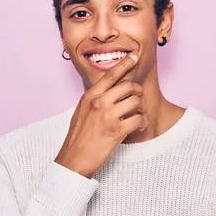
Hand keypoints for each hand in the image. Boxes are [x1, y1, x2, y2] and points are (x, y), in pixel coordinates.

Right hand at [54, 54, 148, 177]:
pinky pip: (138, 119)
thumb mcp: (81, 111)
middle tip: (138, 101)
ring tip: (139, 116)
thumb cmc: (78, 137)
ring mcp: (108, 116)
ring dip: (142, 108)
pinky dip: (142, 123)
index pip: (111, 75)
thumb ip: (94, 99)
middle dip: (138, 92)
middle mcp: (99, 102)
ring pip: (136, 101)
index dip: (125, 64)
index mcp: (90, 96)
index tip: (134, 57)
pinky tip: (138, 127)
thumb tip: (108, 91)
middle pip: (128, 86)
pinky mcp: (116, 131)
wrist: (74, 158)